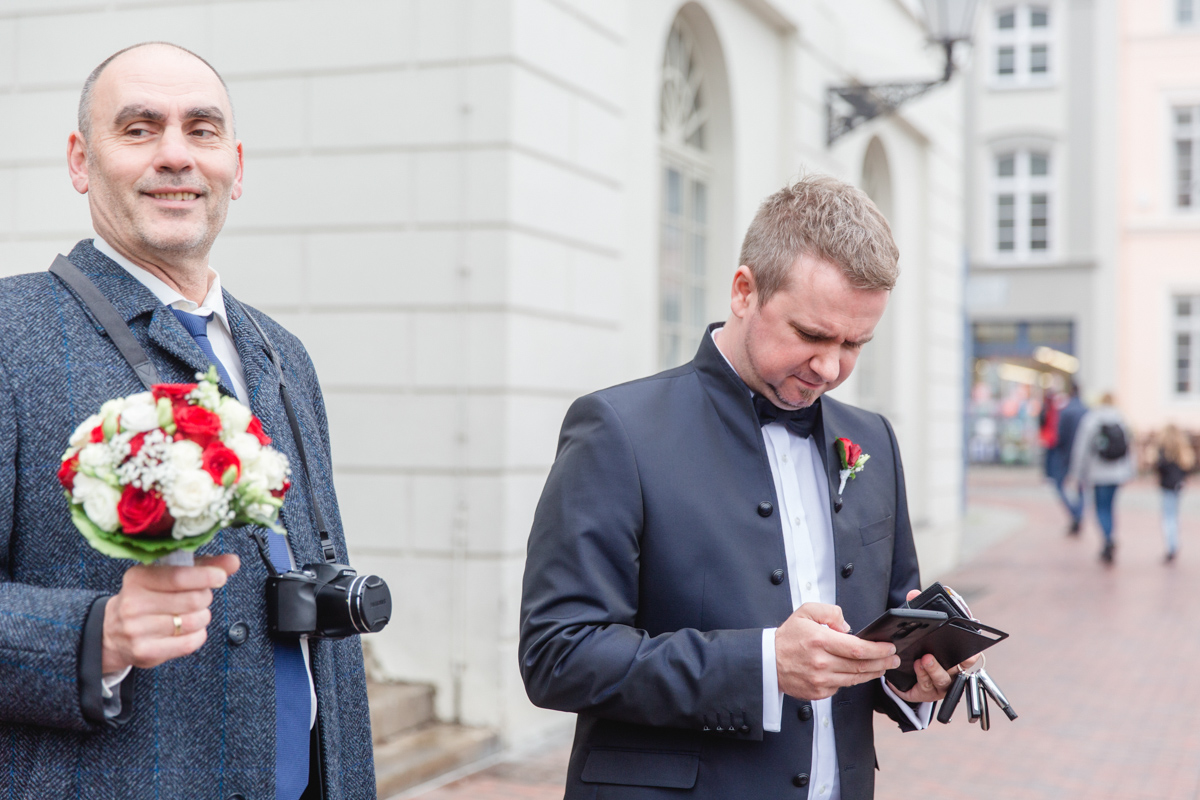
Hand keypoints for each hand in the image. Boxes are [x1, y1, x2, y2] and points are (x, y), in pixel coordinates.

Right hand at [101, 554, 239, 673]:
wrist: (113, 632)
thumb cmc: (150, 597)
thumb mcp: (168, 575)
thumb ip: (202, 566)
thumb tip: (233, 561)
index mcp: (138, 577)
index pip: (179, 576)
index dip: (206, 576)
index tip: (220, 577)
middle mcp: (133, 603)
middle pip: (192, 599)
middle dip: (205, 597)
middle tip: (201, 597)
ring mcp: (137, 629)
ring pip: (194, 621)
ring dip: (203, 616)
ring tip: (193, 614)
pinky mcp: (145, 651)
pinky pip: (189, 642)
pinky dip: (198, 635)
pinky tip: (189, 630)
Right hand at [775, 602, 900, 700]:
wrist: (768, 661)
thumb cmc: (788, 637)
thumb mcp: (806, 612)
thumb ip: (830, 612)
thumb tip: (848, 627)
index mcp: (820, 640)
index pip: (857, 648)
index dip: (878, 649)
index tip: (889, 647)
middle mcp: (821, 662)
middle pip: (861, 666)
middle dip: (882, 662)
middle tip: (894, 659)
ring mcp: (820, 680)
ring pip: (855, 679)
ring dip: (872, 673)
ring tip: (883, 667)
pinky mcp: (818, 692)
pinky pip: (842, 686)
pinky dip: (852, 679)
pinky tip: (858, 673)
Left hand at [887, 589, 979, 702]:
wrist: (901, 675)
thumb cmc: (917, 649)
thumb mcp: (917, 629)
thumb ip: (917, 609)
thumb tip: (914, 594)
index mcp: (956, 655)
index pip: (971, 650)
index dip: (973, 646)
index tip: (971, 640)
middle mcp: (952, 670)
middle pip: (961, 666)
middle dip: (960, 659)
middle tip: (949, 652)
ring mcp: (941, 683)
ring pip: (943, 678)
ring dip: (935, 668)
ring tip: (925, 659)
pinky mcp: (926, 692)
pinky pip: (926, 686)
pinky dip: (921, 675)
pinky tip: (915, 666)